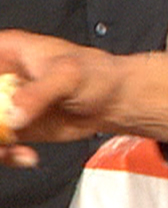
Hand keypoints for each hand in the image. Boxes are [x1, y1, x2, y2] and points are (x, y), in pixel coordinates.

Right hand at [0, 32, 167, 166]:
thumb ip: (40, 93)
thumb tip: (14, 114)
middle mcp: (1, 79)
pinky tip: (25, 156)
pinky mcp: (12, 127)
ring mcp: (4, 105)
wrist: (116, 101)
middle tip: (4, 133)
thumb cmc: (98, 75)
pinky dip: (5, 155)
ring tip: (13, 150)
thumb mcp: (68, 76)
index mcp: (5, 51)